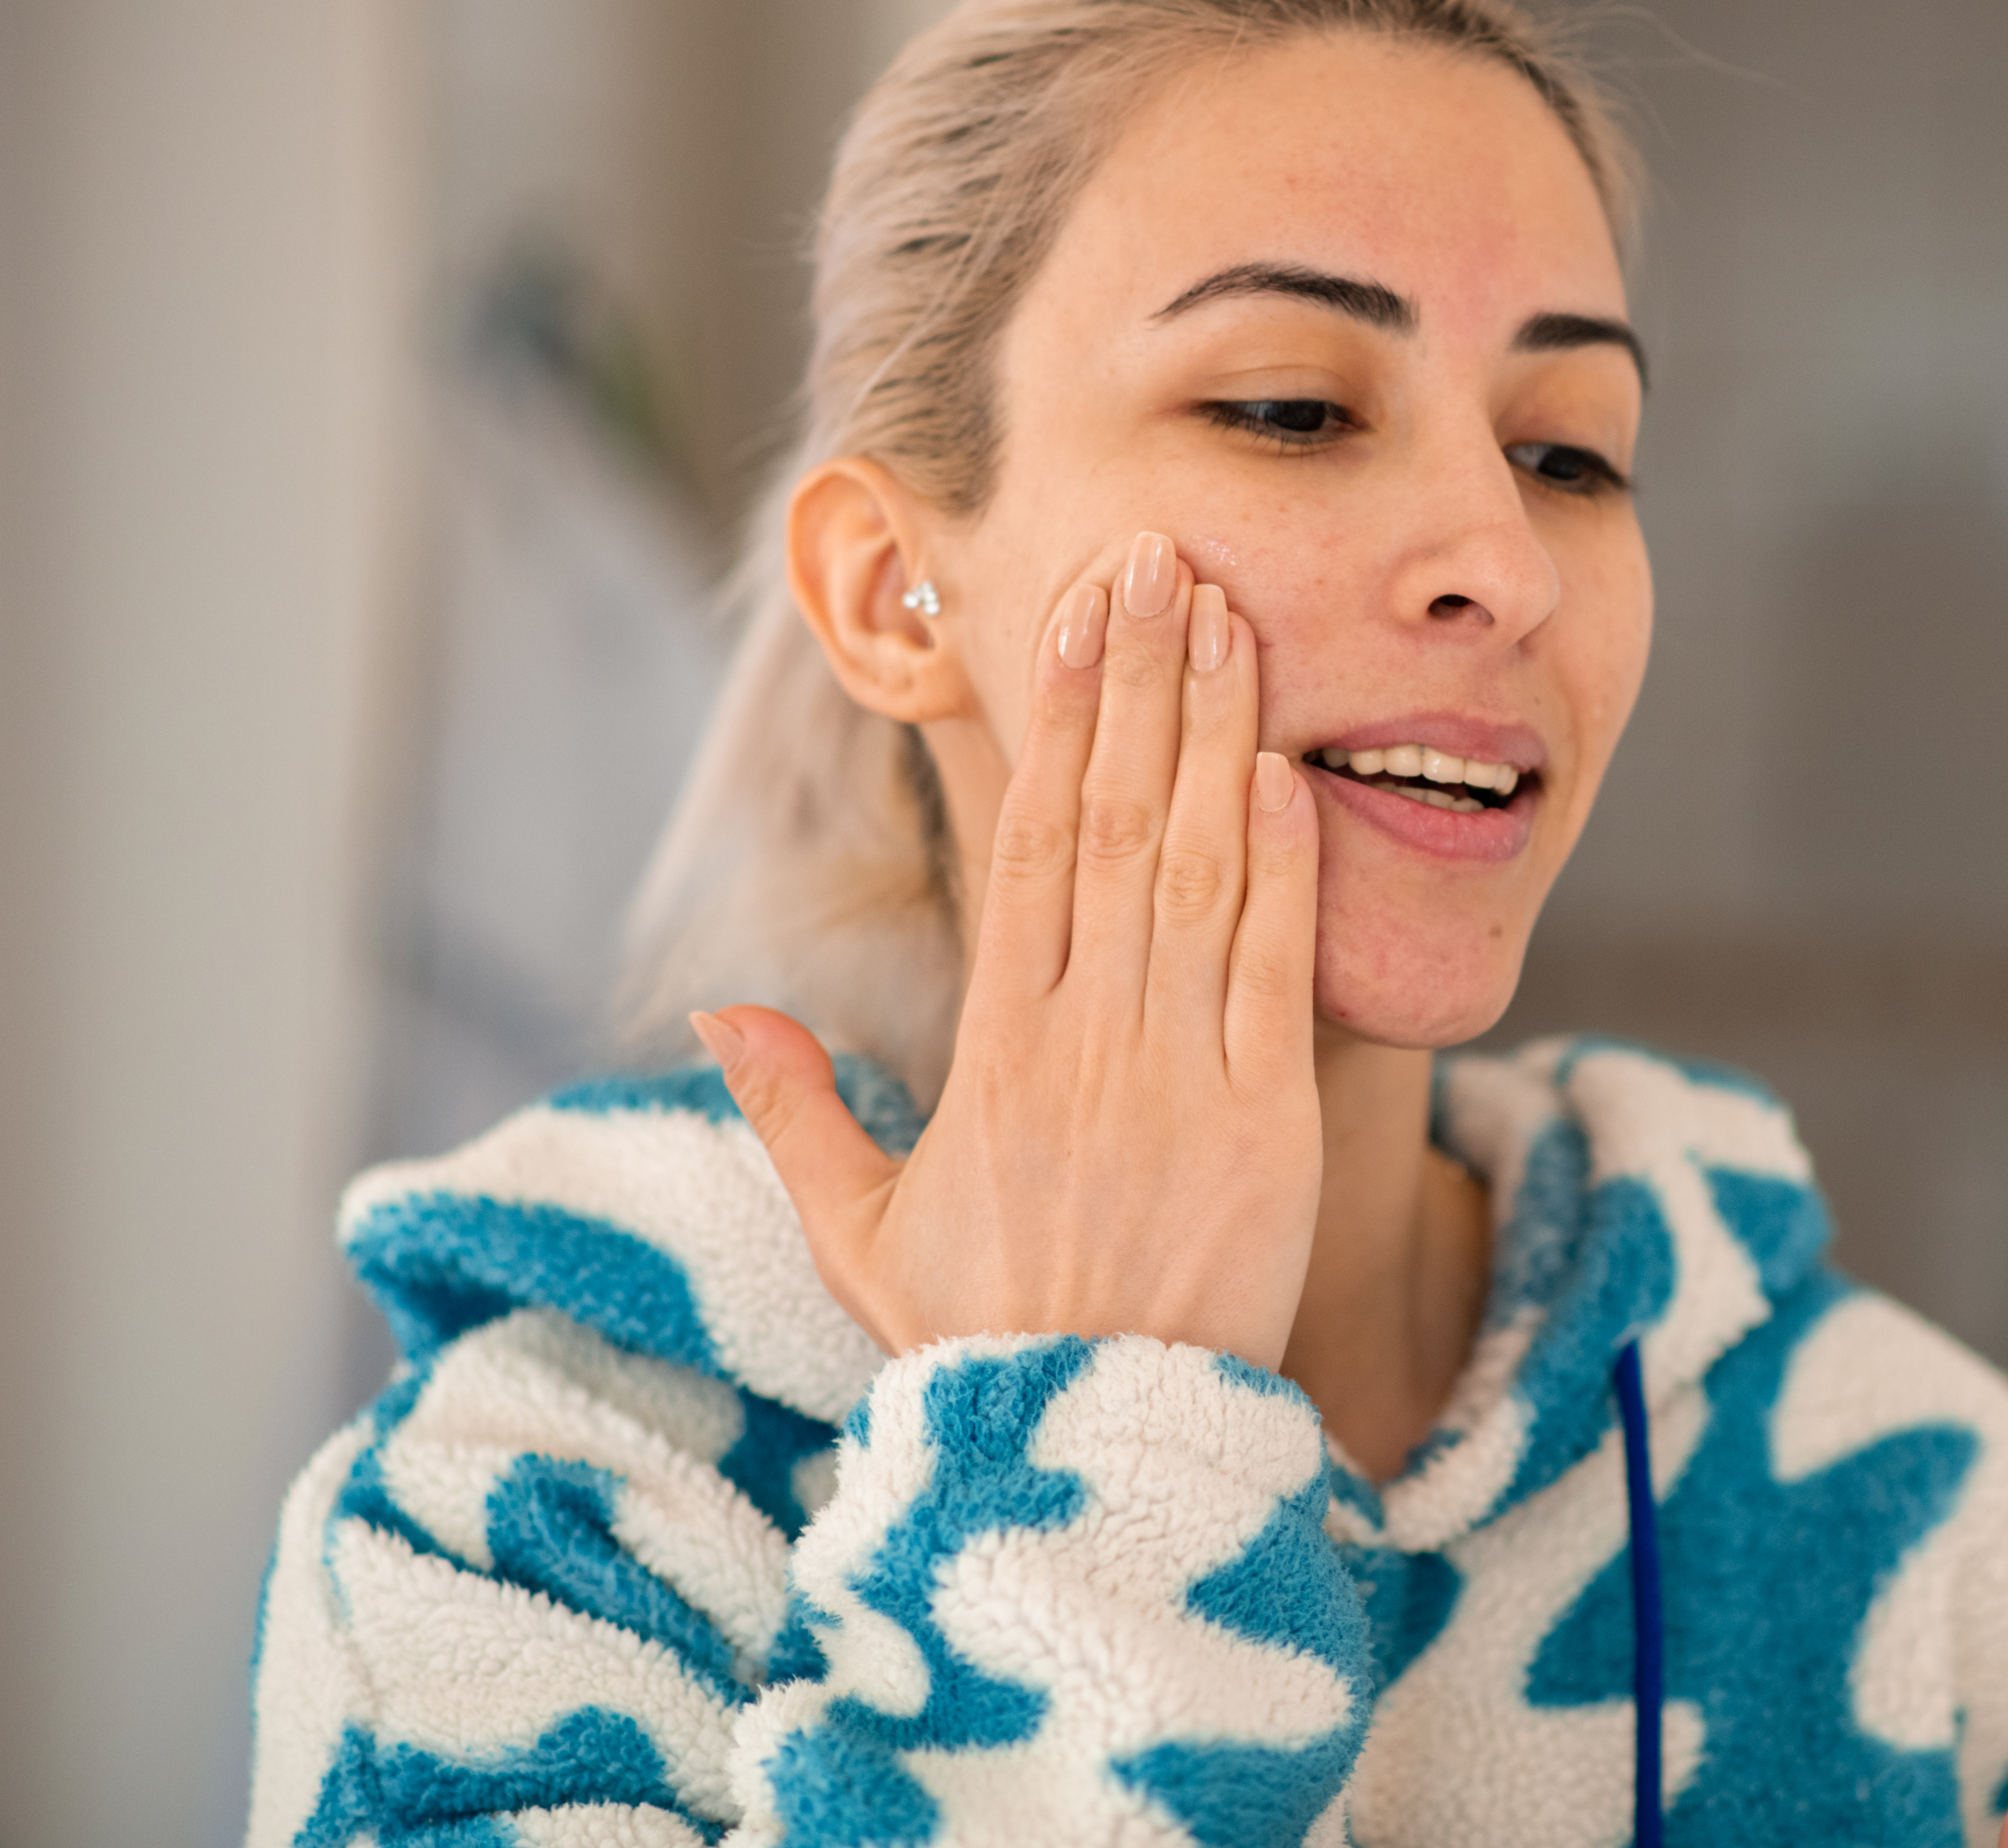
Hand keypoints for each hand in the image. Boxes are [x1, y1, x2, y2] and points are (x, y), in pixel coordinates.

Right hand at [695, 528, 1326, 1366]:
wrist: (1091, 1448)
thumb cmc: (982, 1336)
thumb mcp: (860, 1236)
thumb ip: (796, 1116)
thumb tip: (720, 1019)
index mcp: (996, 1055)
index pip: (1033, 847)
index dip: (1059, 722)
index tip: (1078, 619)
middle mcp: (1086, 1044)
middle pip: (1119, 825)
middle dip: (1143, 683)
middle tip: (1163, 559)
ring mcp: (1179, 1079)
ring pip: (1199, 871)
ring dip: (1216, 735)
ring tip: (1229, 619)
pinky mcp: (1266, 1125)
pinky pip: (1272, 969)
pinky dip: (1282, 864)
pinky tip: (1286, 768)